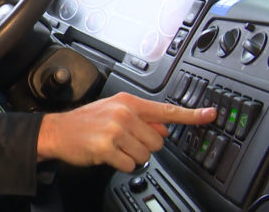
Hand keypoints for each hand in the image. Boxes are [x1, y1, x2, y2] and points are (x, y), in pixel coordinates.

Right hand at [36, 92, 215, 171]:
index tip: (210, 115)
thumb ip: (140, 117)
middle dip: (144, 146)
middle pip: (158, 141)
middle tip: (125, 141)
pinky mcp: (107, 148)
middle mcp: (123, 113)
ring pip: (145, 155)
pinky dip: (121, 164)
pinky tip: (108, 154)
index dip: (192, 115)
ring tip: (114, 146)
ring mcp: (115, 130)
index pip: (166, 110)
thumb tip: (163, 127)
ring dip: (132, 156)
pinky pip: (130, 165)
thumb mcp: (113, 110)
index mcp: (128, 102)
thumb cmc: (85, 122)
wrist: (57, 131)